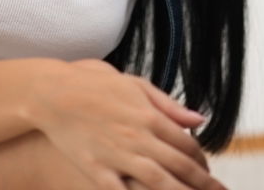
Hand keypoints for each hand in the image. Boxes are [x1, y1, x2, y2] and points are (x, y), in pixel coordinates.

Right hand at [30, 58, 226, 189]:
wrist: (55, 93)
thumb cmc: (96, 84)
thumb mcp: (137, 85)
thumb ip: (169, 105)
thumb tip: (199, 119)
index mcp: (150, 116)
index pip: (186, 143)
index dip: (201, 161)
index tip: (208, 171)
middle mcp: (139, 137)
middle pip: (178, 166)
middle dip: (202, 184)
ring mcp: (118, 156)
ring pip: (158, 183)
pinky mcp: (96, 170)